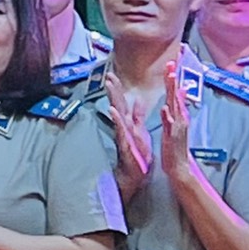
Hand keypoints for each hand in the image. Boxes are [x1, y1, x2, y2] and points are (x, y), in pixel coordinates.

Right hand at [106, 72, 154, 193]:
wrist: (136, 174)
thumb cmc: (138, 154)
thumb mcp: (141, 131)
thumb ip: (138, 116)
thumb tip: (137, 100)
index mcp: (129, 123)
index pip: (122, 103)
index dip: (117, 89)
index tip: (112, 75)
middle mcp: (124, 127)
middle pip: (118, 105)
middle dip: (113, 90)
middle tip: (107, 75)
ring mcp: (123, 135)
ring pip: (117, 114)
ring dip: (113, 99)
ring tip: (108, 86)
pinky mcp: (125, 143)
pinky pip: (121, 130)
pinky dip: (116, 120)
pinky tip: (112, 111)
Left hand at [159, 64, 196, 183]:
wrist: (178, 166)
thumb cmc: (174, 145)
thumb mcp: (173, 124)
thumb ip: (174, 109)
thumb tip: (178, 94)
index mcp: (176, 114)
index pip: (173, 92)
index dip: (172, 77)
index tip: (170, 62)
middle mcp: (179, 118)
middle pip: (176, 95)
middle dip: (173, 79)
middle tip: (172, 63)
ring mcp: (177, 127)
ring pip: (175, 106)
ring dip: (173, 92)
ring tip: (171, 77)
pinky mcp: (173, 137)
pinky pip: (170, 126)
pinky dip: (168, 117)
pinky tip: (166, 108)